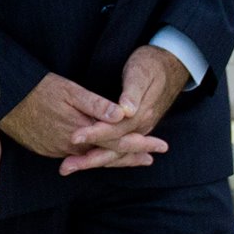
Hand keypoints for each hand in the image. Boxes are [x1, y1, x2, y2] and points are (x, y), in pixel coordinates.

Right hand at [0, 73, 166, 174]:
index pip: (118, 142)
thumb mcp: (68, 90)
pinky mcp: (47, 150)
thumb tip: (122, 114)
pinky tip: (99, 155)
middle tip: (152, 158)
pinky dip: (92, 157)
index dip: (141, 144)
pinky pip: (75, 158)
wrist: (4, 99)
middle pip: (108, 156)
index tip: (161, 146)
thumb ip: (96, 104)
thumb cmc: (37, 89)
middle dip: (132, 156)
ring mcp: (57, 150)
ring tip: (133, 158)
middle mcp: (71, 146)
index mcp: (81, 130)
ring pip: (92, 159)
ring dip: (114, 159)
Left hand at [65, 46, 188, 172]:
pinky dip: (102, 155)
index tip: (74, 138)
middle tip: (64, 168)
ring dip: (92, 160)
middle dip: (88, 158)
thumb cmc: (150, 66)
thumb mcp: (140, 73)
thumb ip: (132, 93)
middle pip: (113, 148)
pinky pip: (117, 147)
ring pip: (114, 151)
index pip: (114, 130)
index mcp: (140, 115)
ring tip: (68, 167)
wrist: (169, 65)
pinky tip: (87, 160)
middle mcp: (140, 127)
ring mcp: (138, 129)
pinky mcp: (134, 128)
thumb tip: (126, 111)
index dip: (94, 134)